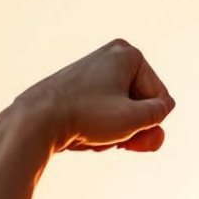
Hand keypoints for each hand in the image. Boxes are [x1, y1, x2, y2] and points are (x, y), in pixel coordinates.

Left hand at [15, 38, 175, 153]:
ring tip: (93, 137)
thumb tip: (162, 107)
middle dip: (132, 128)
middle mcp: (111, 56)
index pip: (161, 99)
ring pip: (121, 112)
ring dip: (115, 131)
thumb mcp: (132, 119)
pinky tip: (82, 135)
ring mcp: (94, 71)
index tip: (130, 137)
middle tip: (115, 143)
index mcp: (128, 54)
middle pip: (141, 104)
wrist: (35, 120)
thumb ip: (158, 114)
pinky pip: (102, 112)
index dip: (149, 124)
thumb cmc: (86, 116)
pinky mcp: (79, 88)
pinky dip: (99, 128)